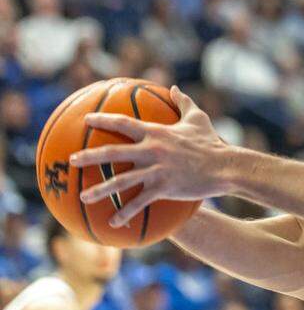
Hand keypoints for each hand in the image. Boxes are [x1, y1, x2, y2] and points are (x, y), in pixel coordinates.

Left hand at [69, 86, 229, 226]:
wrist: (226, 167)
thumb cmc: (212, 143)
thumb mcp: (198, 119)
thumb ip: (184, 102)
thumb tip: (174, 87)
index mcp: (157, 133)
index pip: (124, 123)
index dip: (103, 120)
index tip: (86, 120)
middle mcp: (152, 150)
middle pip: (113, 152)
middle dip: (89, 156)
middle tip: (71, 160)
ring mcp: (157, 170)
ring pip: (121, 180)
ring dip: (100, 189)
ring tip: (83, 197)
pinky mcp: (164, 187)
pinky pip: (139, 202)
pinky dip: (125, 212)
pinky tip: (113, 222)